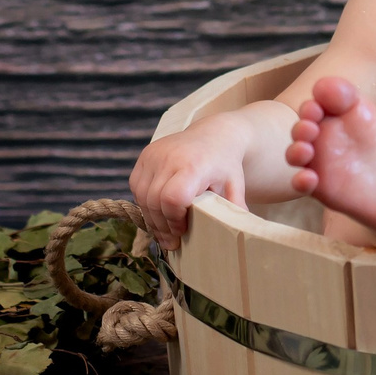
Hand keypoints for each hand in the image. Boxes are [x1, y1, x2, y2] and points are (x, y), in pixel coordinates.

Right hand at [128, 123, 246, 251]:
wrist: (214, 135)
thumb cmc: (224, 164)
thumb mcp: (235, 185)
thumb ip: (234, 208)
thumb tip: (238, 233)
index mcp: (194, 165)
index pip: (173, 198)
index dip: (174, 219)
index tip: (182, 231)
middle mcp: (170, 157)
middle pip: (155, 201)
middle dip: (162, 225)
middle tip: (172, 240)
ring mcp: (154, 154)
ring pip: (143, 197)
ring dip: (152, 218)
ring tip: (165, 230)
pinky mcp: (145, 155)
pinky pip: (137, 187)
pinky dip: (144, 203)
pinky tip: (158, 211)